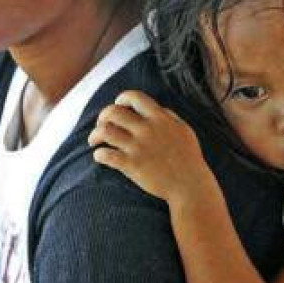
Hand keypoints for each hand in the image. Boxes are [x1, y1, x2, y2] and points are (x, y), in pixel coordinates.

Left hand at [88, 90, 215, 203]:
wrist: (189, 185)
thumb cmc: (188, 158)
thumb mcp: (183, 130)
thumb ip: (168, 116)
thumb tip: (155, 108)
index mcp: (160, 118)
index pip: (134, 97)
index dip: (121, 98)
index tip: (118, 105)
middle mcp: (147, 130)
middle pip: (112, 112)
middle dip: (102, 117)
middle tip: (101, 125)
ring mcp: (138, 147)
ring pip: (104, 132)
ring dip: (95, 135)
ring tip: (94, 141)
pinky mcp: (132, 165)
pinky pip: (106, 155)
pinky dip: (99, 154)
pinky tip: (100, 156)